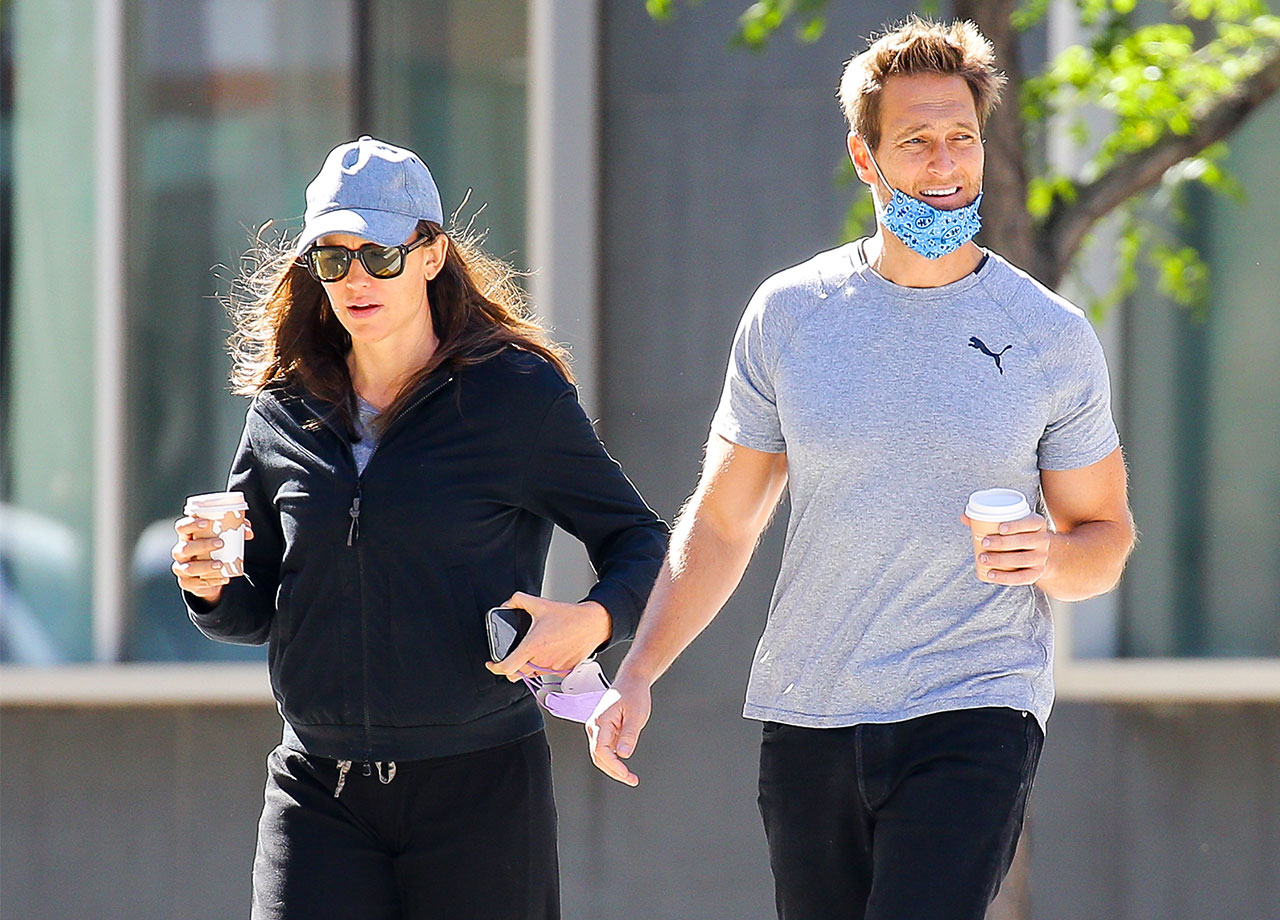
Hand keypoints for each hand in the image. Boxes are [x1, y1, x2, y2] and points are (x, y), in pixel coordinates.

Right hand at [171, 515, 254, 602]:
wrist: (208, 574)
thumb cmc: (213, 550)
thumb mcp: (222, 538)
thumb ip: (235, 531)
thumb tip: (248, 532)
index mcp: (187, 537)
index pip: (181, 527)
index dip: (190, 524)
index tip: (206, 522)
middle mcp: (180, 552)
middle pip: (184, 547)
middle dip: (202, 545)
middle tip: (221, 543)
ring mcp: (181, 568)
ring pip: (188, 568)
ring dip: (205, 566)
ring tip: (221, 564)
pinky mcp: (186, 582)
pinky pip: (195, 584)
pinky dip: (210, 581)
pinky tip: (223, 578)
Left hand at [484, 592, 611, 678]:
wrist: (593, 624)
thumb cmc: (570, 617)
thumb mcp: (540, 604)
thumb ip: (519, 600)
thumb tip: (507, 604)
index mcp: (533, 646)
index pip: (507, 668)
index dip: (495, 668)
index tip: (491, 663)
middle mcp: (542, 660)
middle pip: (517, 673)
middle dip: (512, 665)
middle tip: (513, 655)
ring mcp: (553, 668)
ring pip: (532, 674)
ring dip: (527, 667)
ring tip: (532, 652)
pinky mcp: (563, 671)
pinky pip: (547, 673)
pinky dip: (542, 666)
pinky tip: (547, 653)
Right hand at [586, 673, 650, 786]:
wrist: (631, 680)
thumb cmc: (633, 693)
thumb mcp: (636, 715)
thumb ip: (629, 735)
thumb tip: (623, 754)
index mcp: (600, 720)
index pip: (601, 751)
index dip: (613, 766)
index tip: (626, 774)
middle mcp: (595, 725)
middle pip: (598, 756)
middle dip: (613, 771)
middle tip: (631, 779)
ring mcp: (598, 728)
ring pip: (600, 755)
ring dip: (613, 768)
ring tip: (629, 776)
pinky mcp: (603, 730)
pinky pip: (605, 749)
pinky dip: (614, 760)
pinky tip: (625, 766)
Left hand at [961, 511, 1050, 584]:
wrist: (1036, 553)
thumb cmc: (1016, 534)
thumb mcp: (1009, 524)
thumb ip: (987, 518)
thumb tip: (964, 516)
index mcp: (1037, 524)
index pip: (1031, 523)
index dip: (1017, 525)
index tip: (1000, 528)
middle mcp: (1043, 540)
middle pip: (1025, 541)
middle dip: (1003, 543)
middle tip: (984, 542)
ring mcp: (1041, 558)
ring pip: (1022, 559)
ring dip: (1000, 559)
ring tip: (982, 558)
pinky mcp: (1036, 573)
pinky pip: (1022, 577)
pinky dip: (1005, 577)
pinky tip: (990, 574)